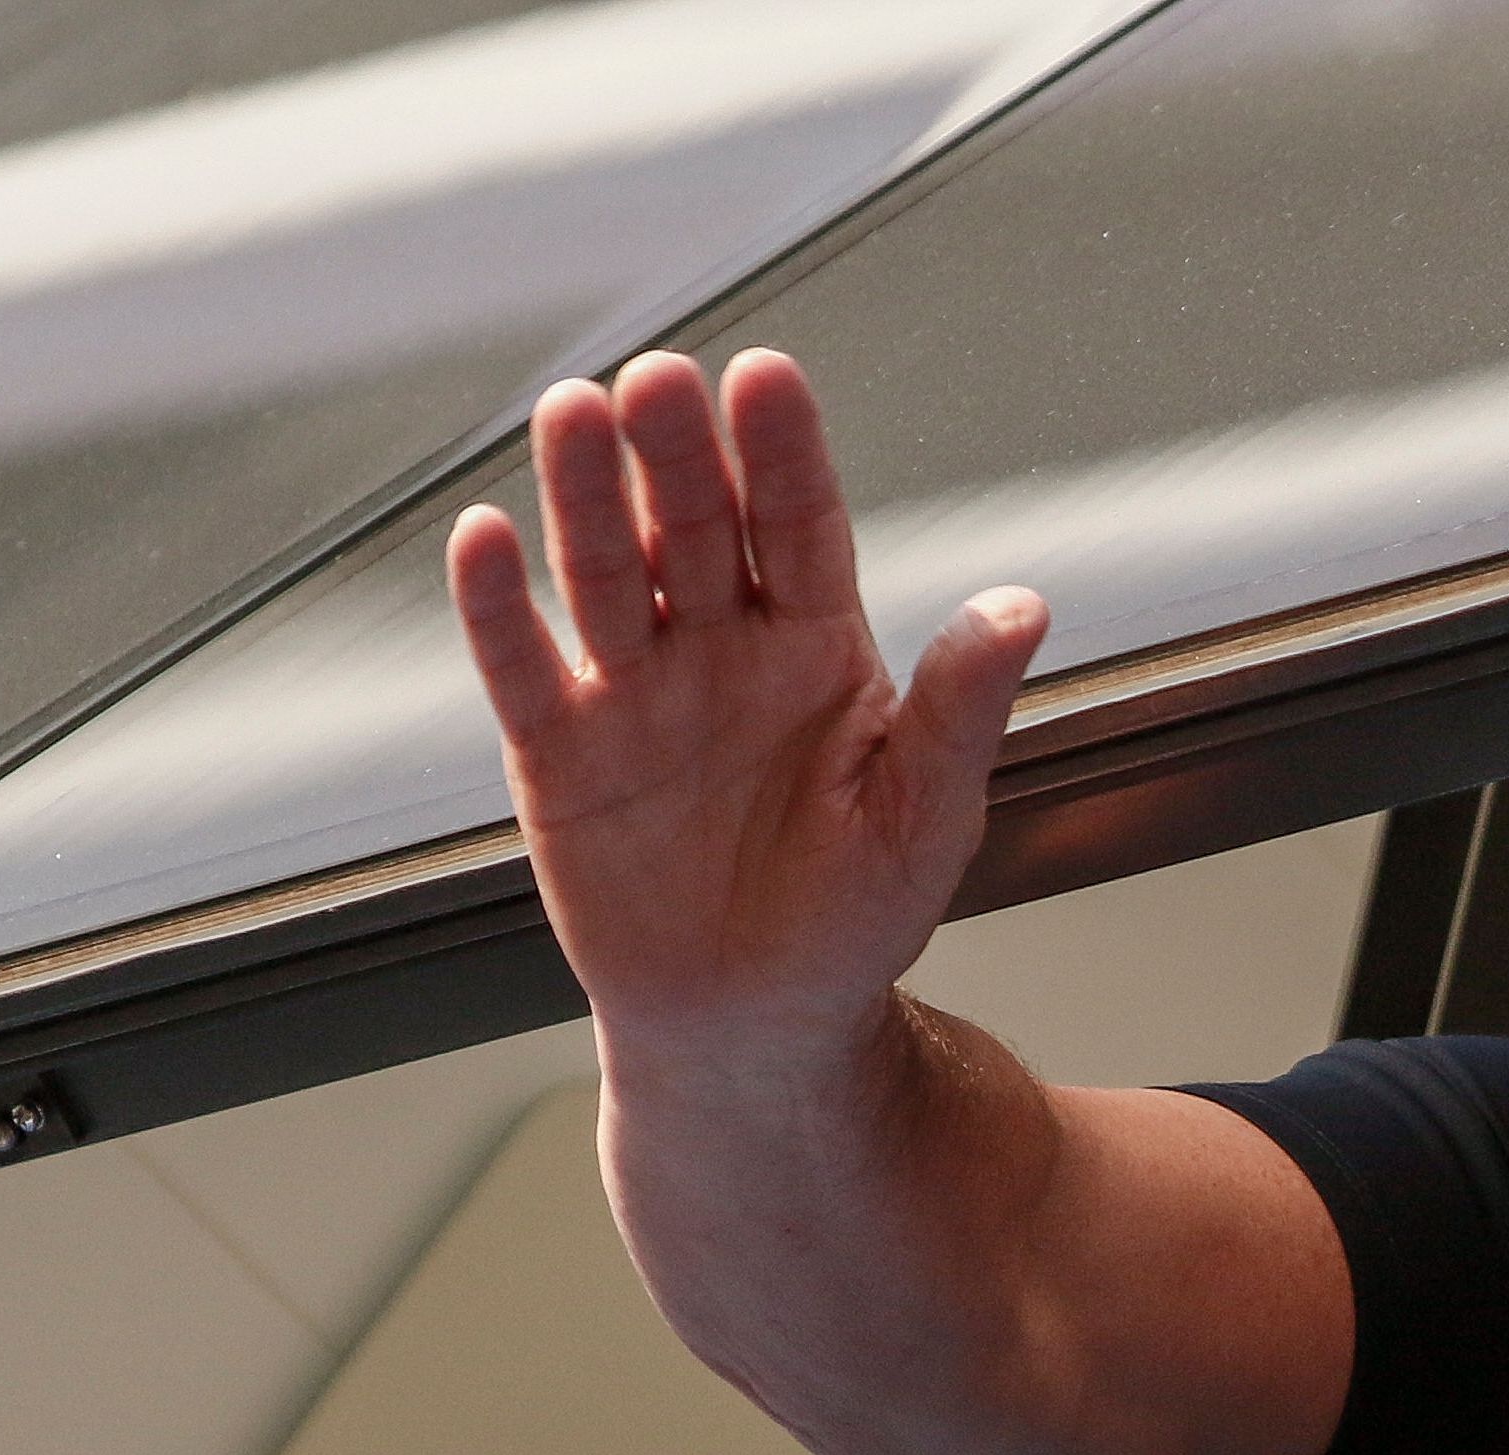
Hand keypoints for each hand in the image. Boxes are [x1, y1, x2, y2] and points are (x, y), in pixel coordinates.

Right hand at [445, 348, 1044, 1063]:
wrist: (760, 1022)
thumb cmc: (857, 914)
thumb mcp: (928, 815)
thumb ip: (961, 709)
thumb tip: (1024, 607)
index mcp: (816, 644)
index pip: (798, 525)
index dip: (782, 454)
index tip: (766, 378)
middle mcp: (719, 646)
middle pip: (692, 527)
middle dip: (675, 454)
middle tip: (659, 380)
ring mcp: (633, 691)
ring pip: (604, 573)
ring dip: (585, 495)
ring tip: (574, 413)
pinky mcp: (557, 751)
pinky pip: (523, 666)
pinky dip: (498, 607)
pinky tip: (485, 538)